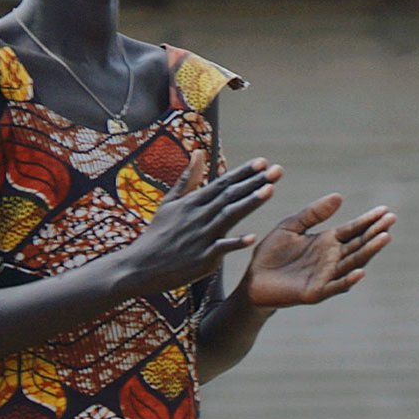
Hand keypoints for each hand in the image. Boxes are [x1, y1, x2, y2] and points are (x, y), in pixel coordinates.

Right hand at [121, 153, 280, 295]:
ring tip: (270, 190)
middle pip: (230, 196)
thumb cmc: (158, 234)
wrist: (140, 267)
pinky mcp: (203, 258)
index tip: (263, 161)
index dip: (243, 172)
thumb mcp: (169, 203)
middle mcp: (198, 216)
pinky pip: (221, 248)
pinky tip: (252, 237)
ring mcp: (201, 236)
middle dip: (255, 182)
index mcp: (192, 202)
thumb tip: (198, 152)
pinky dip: (236, 242)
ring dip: (250, 203)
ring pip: (229, 216)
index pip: (222, 183)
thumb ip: (187, 178)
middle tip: (278, 170)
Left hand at [242, 197, 396, 307]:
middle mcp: (332, 258)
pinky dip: (348, 280)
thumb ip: (313, 213)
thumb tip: (339, 196)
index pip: (353, 229)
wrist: (253, 281)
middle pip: (359, 244)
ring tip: (384, 238)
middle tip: (391, 219)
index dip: (369, 220)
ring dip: (369, 251)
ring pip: (353, 262)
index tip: (385, 210)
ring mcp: (327, 276)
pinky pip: (336, 286)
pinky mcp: (316, 292)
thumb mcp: (290, 226)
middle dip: (375, 232)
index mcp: (327, 241)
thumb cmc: (271, 254)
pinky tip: (361, 271)